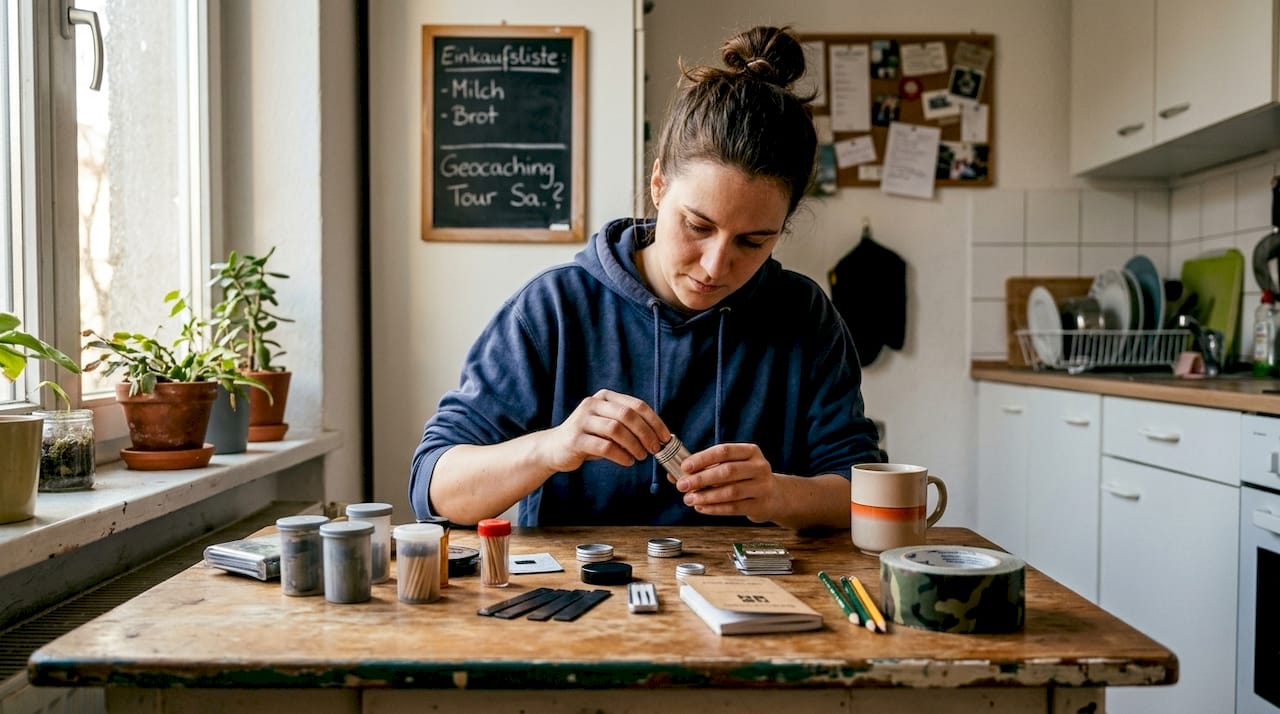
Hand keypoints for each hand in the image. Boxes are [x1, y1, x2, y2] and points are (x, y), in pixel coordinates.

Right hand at [537, 389, 670, 472]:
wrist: (554, 449)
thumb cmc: (588, 439)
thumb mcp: (608, 427)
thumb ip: (629, 426)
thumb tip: (658, 437)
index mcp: (604, 397)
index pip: (637, 405)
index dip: (654, 421)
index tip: (665, 437)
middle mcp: (592, 404)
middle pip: (627, 415)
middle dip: (646, 433)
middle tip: (655, 449)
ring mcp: (581, 420)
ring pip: (616, 429)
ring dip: (634, 445)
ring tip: (641, 456)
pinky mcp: (575, 439)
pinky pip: (604, 446)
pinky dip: (620, 455)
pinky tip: (628, 461)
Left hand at [674, 443, 778, 522]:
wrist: (775, 496)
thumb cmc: (746, 477)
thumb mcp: (731, 466)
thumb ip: (705, 468)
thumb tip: (674, 474)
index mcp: (750, 451)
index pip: (724, 451)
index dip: (703, 458)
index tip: (685, 466)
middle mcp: (759, 467)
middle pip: (727, 471)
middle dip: (701, 479)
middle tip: (682, 485)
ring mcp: (762, 487)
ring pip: (730, 492)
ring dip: (706, 496)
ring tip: (689, 499)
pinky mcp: (760, 505)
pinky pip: (734, 508)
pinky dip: (714, 509)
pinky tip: (701, 507)